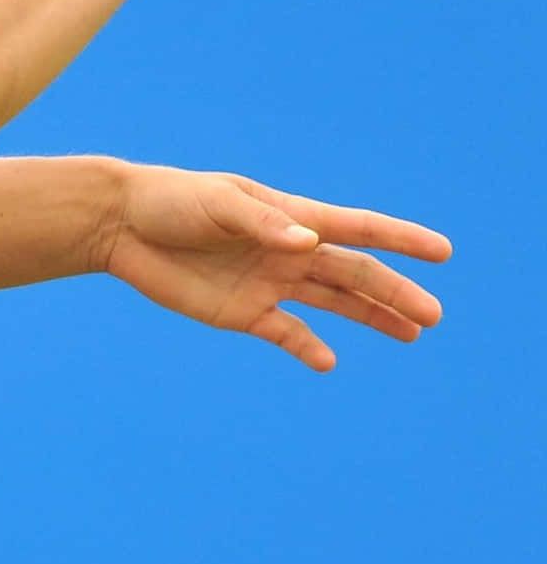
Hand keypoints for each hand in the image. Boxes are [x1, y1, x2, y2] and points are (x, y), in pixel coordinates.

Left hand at [94, 164, 451, 372]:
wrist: (121, 225)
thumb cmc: (171, 201)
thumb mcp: (216, 204)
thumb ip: (263, 222)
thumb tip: (308, 243)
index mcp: (290, 216)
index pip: (357, 229)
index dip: (400, 239)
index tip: (442, 251)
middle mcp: (288, 250)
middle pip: (354, 273)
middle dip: (394, 293)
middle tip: (433, 316)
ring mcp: (268, 282)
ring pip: (333, 303)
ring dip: (370, 317)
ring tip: (412, 333)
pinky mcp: (241, 311)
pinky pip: (285, 332)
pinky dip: (308, 347)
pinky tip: (328, 362)